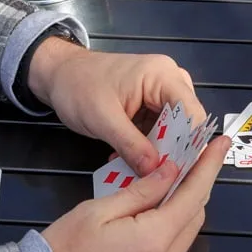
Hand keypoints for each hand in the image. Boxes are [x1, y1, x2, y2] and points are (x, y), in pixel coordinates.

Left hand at [27, 38, 203, 176]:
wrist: (58, 75)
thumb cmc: (77, 86)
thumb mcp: (103, 119)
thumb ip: (131, 145)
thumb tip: (155, 171)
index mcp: (162, 75)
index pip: (192, 114)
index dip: (189, 144)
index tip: (178, 172)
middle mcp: (169, 81)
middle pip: (186, 124)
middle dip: (173, 151)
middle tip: (159, 177)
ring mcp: (160, 93)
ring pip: (173, 130)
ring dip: (159, 152)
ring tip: (142, 171)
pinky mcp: (151, 105)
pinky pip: (159, 130)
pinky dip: (148, 147)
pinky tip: (134, 161)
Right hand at [41, 135, 229, 251]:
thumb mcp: (98, 210)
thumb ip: (140, 191)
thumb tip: (169, 172)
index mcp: (154, 240)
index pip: (194, 194)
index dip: (210, 166)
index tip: (221, 144)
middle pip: (194, 216)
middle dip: (196, 185)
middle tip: (190, 159)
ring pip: (184, 236)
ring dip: (183, 208)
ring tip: (169, 184)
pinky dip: (170, 230)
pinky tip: (154, 215)